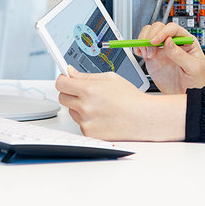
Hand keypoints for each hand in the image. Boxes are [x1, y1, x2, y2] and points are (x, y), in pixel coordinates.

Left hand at [55, 66, 184, 140]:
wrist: (142, 118)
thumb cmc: (130, 98)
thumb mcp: (110, 78)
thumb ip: (86, 76)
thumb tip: (70, 72)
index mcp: (88, 90)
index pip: (61, 83)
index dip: (63, 79)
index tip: (66, 78)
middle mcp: (84, 107)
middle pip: (62, 98)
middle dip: (70, 93)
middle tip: (83, 92)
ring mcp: (85, 122)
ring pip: (71, 111)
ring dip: (79, 107)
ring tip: (98, 105)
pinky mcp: (89, 133)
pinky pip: (80, 123)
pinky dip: (87, 119)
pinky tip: (101, 116)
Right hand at [134, 22, 204, 93]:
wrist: (189, 95)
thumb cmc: (198, 81)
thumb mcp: (194, 68)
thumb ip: (181, 55)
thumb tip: (169, 42)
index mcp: (186, 41)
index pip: (173, 29)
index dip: (163, 32)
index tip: (155, 41)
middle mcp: (173, 43)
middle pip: (159, 28)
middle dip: (151, 35)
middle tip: (150, 48)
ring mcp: (162, 50)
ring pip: (149, 34)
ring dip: (144, 41)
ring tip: (146, 53)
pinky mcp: (153, 59)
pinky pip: (143, 47)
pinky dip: (138, 48)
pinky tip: (140, 53)